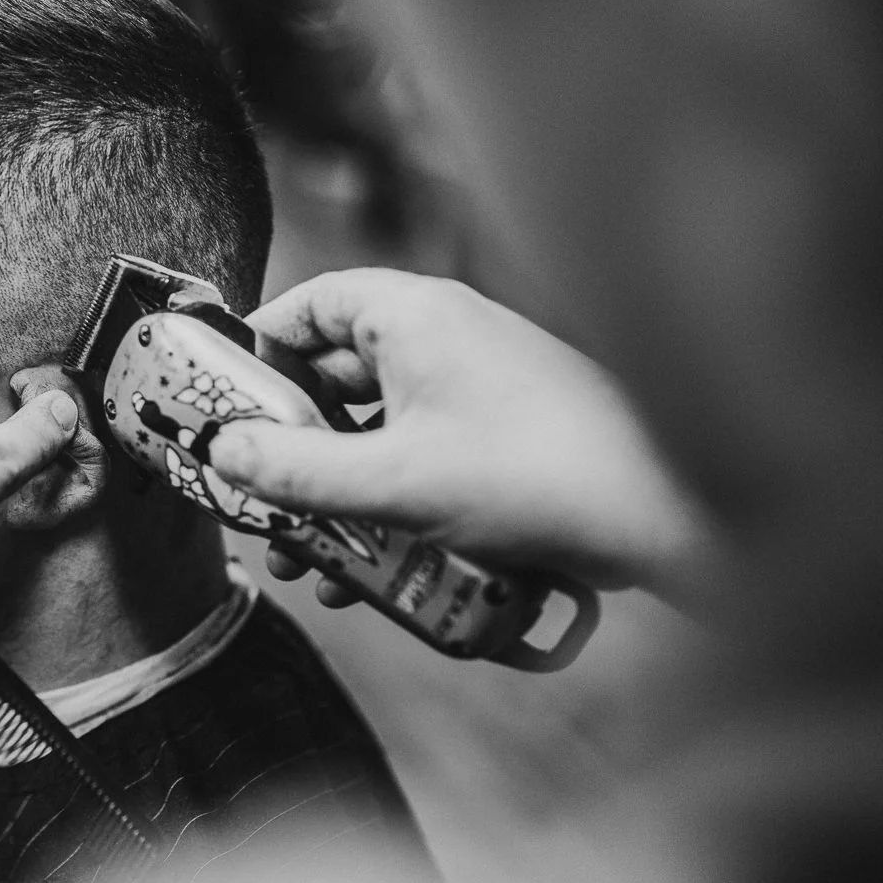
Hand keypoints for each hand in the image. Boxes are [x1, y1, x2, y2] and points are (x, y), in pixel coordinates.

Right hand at [208, 269, 706, 598]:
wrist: (664, 515)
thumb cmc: (536, 475)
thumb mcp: (392, 482)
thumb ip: (296, 469)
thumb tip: (222, 453)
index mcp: (414, 318)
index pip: (313, 304)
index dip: (259, 347)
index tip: (218, 398)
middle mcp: (444, 341)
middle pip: (336, 378)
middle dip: (289, 449)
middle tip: (249, 497)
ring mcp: (474, 392)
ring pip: (375, 433)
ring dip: (332, 496)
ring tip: (301, 560)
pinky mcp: (498, 442)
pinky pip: (418, 465)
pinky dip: (384, 512)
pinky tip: (363, 578)